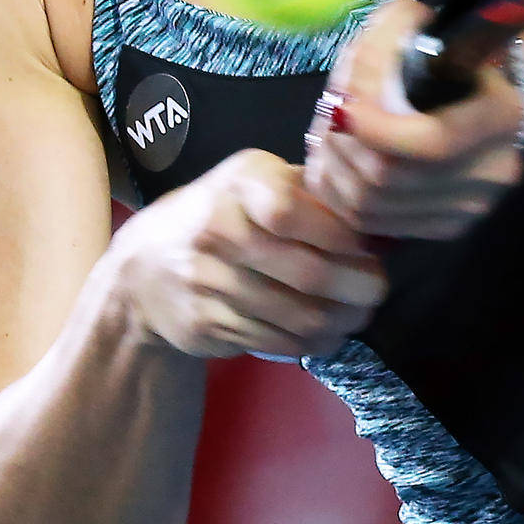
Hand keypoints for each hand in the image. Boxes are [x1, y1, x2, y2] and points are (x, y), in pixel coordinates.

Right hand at [112, 149, 387, 359]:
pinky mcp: (207, 325)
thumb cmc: (222, 212)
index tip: (369, 246)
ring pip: (297, 316)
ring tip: (360, 313)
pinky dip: (313, 342)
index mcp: (239, 185)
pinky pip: (276, 342)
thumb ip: (312, 194)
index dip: (340, 233)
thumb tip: (378, 222)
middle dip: (357, 286)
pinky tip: (328, 332)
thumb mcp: (258, 182)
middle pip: (306, 272)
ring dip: (342, 320)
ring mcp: (210, 283)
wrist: (144, 265)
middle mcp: (218, 231)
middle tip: (378, 289)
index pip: (291, 210)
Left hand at [303, 0, 523, 241]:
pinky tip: (336, 162)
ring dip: (335, 165)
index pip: (433, 142)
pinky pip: (371, 223)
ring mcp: (467, 209)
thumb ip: (396, 32)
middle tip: (328, 111)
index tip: (341, 104)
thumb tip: (355, 63)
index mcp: (499, 117)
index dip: (377, 129)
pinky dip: (340, 191)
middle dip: (344, 142)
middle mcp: (490, 172)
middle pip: (392, 177)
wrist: (502, 107)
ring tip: (328, 132)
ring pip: (373, 205)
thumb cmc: (463, 62)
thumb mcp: (438, 33)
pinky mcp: (443, 228)